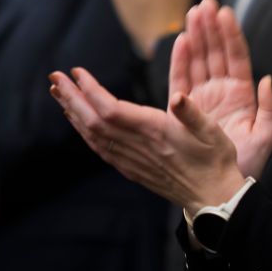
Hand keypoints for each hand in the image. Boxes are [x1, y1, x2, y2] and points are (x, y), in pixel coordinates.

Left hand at [50, 65, 245, 213]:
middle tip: (54, 77)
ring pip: (93, 136)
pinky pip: (100, 149)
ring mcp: (132, 161)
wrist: (214, 198)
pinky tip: (78, 121)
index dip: (91, 90)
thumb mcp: (214, 132)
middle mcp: (138, 147)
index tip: (77, 71)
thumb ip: (194, 113)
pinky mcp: (132, 169)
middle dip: (73, 98)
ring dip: (74, 113)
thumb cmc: (216, 161)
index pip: (111, 110)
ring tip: (59, 93)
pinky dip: (85, 132)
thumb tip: (179, 95)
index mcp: (155, 132)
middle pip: (94, 121)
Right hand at [169, 0, 271, 178]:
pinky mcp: (184, 110)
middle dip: (210, 27)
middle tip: (205, 2)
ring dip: (195, 36)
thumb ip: (271, 109)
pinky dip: (180, 60)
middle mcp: (221, 92)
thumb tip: (269, 80)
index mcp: (242, 95)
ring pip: (198, 61)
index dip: (231, 34)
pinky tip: (180, 40)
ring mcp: (202, 99)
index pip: (236, 57)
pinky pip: (181, 80)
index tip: (225, 11)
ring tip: (193, 12)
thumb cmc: (246, 167)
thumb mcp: (265, 138)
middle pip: (215, 53)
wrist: (222, 189)